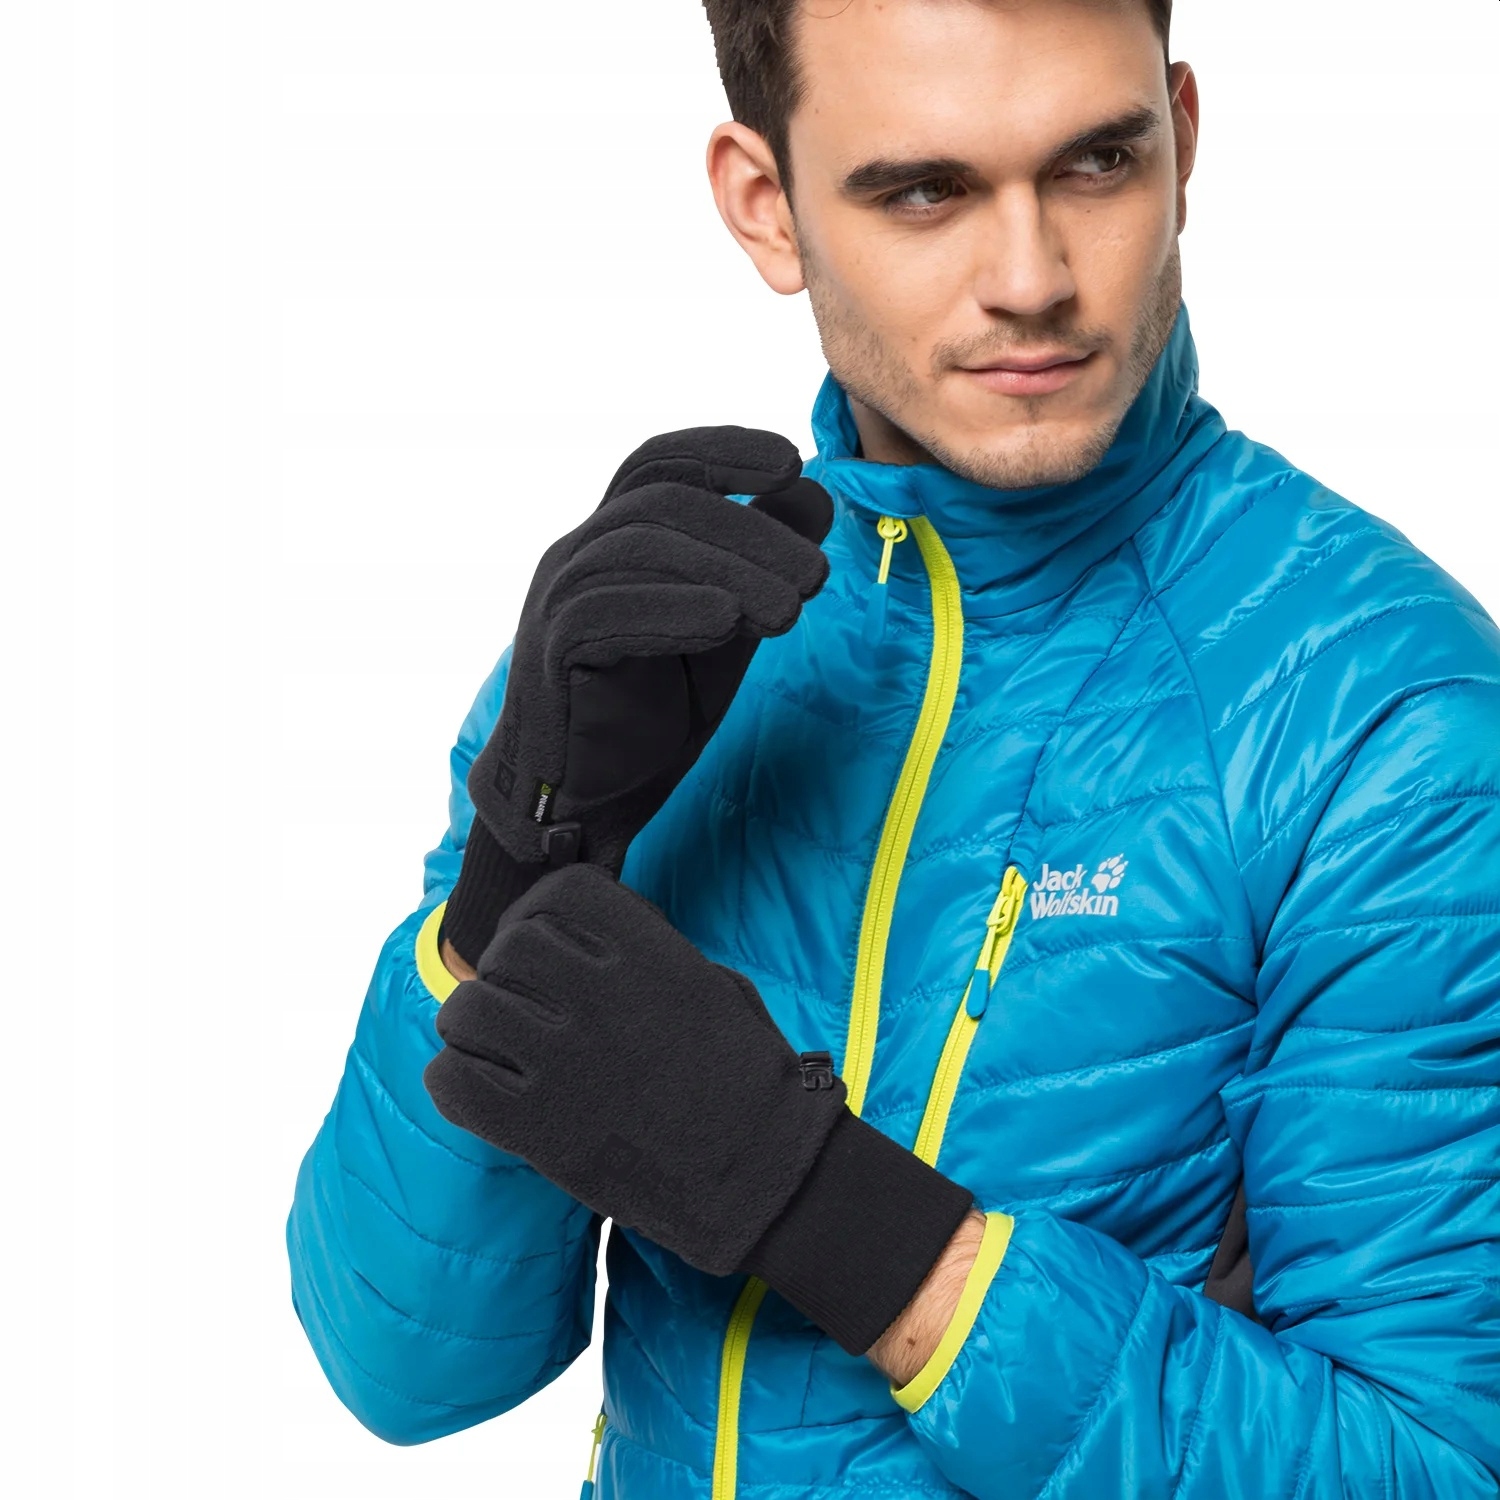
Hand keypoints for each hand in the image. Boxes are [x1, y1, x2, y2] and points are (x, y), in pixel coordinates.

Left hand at [423, 863, 976, 1356]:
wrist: (763, 1179)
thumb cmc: (751, 1083)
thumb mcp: (716, 987)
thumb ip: (648, 954)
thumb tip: (585, 941)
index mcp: (653, 956)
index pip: (563, 891)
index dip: (542, 911)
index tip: (542, 939)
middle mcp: (603, 997)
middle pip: (509, 946)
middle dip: (506, 969)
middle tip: (520, 1002)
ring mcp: (566, 1062)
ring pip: (468, 1009)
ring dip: (473, 1025)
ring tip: (495, 1047)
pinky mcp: (539, 1128)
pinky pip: (452, 1080)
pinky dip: (454, 1081)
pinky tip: (481, 1091)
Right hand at [438, 427, 832, 969]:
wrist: (587, 799)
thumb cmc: (652, 711)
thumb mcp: (725, 629)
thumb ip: (760, 567)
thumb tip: (817, 495)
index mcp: (615, 539)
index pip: (661, 464)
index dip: (723, 450)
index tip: (793, 462)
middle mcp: (578, 554)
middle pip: (662, 502)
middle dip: (749, 528)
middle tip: (816, 576)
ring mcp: (558, 598)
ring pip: (641, 549)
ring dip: (727, 571)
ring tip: (792, 612)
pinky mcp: (551, 651)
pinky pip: (606, 612)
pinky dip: (674, 609)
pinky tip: (730, 622)